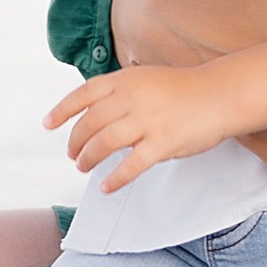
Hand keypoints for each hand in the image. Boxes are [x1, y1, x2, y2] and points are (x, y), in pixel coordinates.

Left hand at [46, 66, 259, 193]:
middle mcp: (132, 98)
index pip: (83, 94)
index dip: (62, 110)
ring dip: (88, 158)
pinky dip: (115, 179)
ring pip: (104, 143)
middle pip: (90, 123)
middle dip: (75, 142)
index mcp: (125, 80)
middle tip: (72, 155)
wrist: (219, 95)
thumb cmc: (181, 89)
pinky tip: (106, 188)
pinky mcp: (163, 143)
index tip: (48, 125)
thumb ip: (120, 90)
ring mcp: (147, 121)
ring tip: (82, 167)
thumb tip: (93, 106)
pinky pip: (131, 165)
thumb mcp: (145, 77)